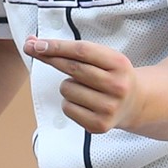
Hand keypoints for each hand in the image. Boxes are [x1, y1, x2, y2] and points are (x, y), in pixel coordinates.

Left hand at [23, 37, 143, 133]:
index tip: (36, 43)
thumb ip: (71, 50)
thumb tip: (33, 42)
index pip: (82, 51)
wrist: (134, 102)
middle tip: (33, 49)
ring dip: (67, 85)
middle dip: (50, 58)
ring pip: (67, 89)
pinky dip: (69, 102)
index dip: (57, 46)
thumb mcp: (102, 57)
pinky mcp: (100, 125)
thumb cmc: (110, 74)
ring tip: (83, 87)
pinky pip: (67, 108)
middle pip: (73, 68)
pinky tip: (83, 101)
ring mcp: (109, 107)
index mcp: (119, 63)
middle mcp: (117, 86)